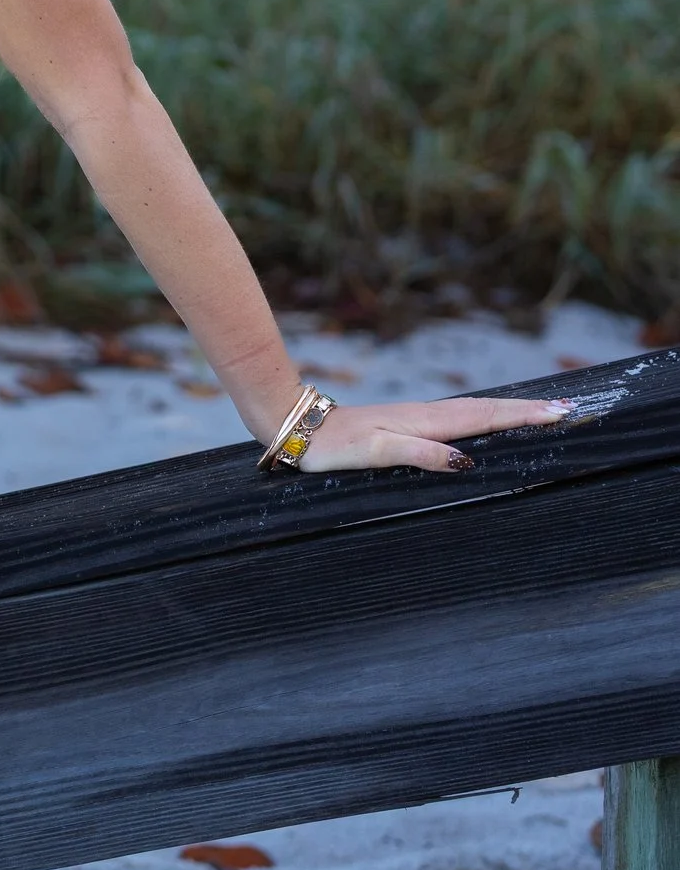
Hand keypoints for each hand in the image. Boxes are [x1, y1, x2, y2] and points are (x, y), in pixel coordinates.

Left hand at [293, 392, 574, 472]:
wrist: (300, 427)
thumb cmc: (334, 446)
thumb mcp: (375, 453)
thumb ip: (419, 454)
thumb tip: (465, 461)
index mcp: (425, 422)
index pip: (485, 418)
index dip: (523, 417)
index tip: (560, 413)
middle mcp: (427, 415)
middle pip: (487, 410)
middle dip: (528, 410)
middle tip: (569, 409)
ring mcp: (418, 417)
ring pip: (474, 412)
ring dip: (510, 410)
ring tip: (544, 411)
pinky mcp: (407, 423)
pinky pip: (458, 418)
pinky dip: (484, 416)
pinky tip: (488, 420)